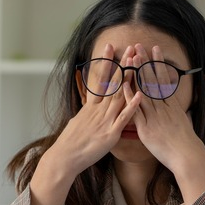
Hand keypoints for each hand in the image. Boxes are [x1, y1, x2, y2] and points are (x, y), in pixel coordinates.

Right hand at [46, 43, 141, 176]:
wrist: (65, 158)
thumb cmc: (70, 143)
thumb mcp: (77, 121)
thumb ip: (87, 112)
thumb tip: (89, 107)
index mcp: (91, 106)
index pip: (100, 79)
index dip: (105, 62)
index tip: (110, 47)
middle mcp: (98, 110)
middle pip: (113, 83)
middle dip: (122, 64)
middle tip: (130, 48)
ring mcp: (105, 120)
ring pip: (119, 95)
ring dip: (129, 78)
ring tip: (137, 63)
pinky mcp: (110, 133)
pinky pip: (123, 118)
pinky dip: (132, 106)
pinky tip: (140, 94)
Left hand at [126, 44, 204, 202]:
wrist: (187, 156)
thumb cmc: (186, 143)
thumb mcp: (184, 122)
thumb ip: (177, 112)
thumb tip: (177, 106)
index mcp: (172, 105)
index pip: (163, 79)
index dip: (158, 64)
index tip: (154, 50)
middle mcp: (163, 108)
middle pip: (153, 81)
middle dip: (145, 62)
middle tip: (139, 46)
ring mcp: (154, 117)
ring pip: (144, 91)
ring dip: (137, 74)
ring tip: (131, 58)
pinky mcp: (146, 128)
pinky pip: (136, 110)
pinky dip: (130, 98)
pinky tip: (123, 85)